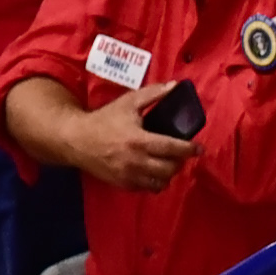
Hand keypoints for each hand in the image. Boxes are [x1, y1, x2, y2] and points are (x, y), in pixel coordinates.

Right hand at [67, 80, 200, 191]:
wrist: (76, 140)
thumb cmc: (104, 119)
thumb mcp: (128, 102)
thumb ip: (152, 94)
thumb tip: (174, 86)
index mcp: (138, 140)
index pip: (171, 148)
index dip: (188, 149)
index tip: (199, 149)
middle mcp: (135, 161)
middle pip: (169, 168)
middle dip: (180, 162)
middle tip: (181, 154)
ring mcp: (129, 175)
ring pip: (160, 182)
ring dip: (169, 174)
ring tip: (169, 163)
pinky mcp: (123, 184)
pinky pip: (147, 188)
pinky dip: (156, 182)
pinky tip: (155, 172)